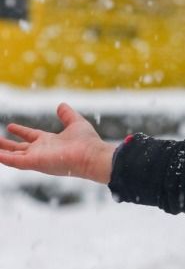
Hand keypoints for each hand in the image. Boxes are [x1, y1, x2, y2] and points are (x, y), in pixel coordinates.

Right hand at [0, 103, 116, 183]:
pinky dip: (3, 158)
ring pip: (12, 155)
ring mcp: (36, 158)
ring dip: (1, 151)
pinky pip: (13, 161)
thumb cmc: (88, 142)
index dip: (21, 131)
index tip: (10, 126)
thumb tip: (61, 105)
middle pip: (18, 148)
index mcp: (50, 142)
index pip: (31, 136)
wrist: (92, 156)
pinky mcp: (34, 163)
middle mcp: (41, 151)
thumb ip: (67, 115)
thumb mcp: (76, 123)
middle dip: (5, 145)